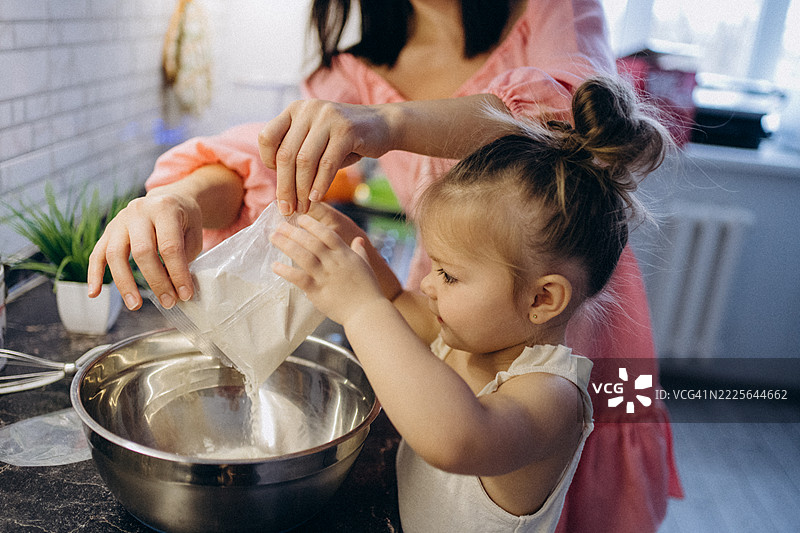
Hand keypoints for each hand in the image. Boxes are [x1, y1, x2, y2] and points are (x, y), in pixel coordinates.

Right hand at [88, 192, 202, 309]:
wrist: (170, 199)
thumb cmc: (184, 221)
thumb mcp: (193, 234)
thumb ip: (184, 257)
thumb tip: (175, 288)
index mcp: (164, 208)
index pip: (169, 246)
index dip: (177, 273)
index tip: (186, 294)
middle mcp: (139, 211)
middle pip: (142, 251)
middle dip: (156, 281)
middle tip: (168, 302)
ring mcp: (120, 220)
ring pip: (115, 254)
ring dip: (125, 284)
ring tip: (135, 305)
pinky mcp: (109, 230)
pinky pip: (97, 253)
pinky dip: (94, 274)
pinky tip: (94, 293)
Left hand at [258, 99, 391, 215]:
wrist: (382, 125)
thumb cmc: (346, 139)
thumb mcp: (317, 140)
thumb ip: (298, 155)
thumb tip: (282, 191)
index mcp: (294, 110)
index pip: (267, 137)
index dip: (268, 162)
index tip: (280, 181)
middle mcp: (308, 110)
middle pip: (286, 154)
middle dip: (285, 187)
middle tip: (287, 209)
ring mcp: (327, 118)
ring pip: (305, 161)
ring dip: (302, 190)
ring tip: (303, 208)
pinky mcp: (346, 130)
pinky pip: (327, 164)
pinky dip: (320, 185)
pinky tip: (317, 198)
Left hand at [270, 214, 385, 325]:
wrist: (367, 312)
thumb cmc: (368, 290)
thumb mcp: (365, 266)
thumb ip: (359, 251)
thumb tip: (358, 240)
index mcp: (345, 254)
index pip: (326, 234)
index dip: (312, 225)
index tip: (300, 218)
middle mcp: (334, 262)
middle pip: (311, 242)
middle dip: (294, 232)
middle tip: (279, 225)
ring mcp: (325, 276)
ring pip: (303, 256)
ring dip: (286, 245)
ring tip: (273, 238)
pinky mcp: (317, 291)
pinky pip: (298, 278)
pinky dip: (286, 271)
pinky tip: (275, 266)